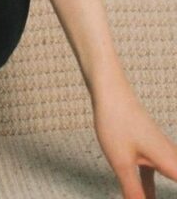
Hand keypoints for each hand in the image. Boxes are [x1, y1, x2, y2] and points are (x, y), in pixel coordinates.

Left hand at [92, 79, 176, 197]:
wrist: (109, 90)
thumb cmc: (116, 121)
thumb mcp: (122, 163)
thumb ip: (134, 192)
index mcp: (171, 162)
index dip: (175, 196)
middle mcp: (171, 157)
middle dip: (168, 193)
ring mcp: (160, 152)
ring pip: (171, 179)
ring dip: (160, 193)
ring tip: (150, 197)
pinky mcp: (147, 149)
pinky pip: (154, 174)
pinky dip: (150, 188)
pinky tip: (145, 197)